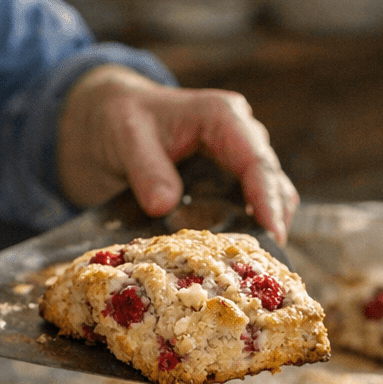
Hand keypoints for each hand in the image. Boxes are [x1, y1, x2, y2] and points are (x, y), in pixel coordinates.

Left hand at [57, 65, 299, 242]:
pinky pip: (247, 210)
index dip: (267, 201)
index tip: (271, 236)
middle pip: (272, 183)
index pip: (256, 162)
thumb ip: (147, 168)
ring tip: (250, 267)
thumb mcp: (126, 135)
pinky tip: (232, 258)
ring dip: (261, 230)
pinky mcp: (228, 184)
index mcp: (222, 116)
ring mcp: (237, 162)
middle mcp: (240, 137)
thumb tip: (164, 206)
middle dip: (273, 222)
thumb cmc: (121, 117)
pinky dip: (244, 233)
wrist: (109, 119)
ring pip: (268, 199)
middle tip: (265, 264)